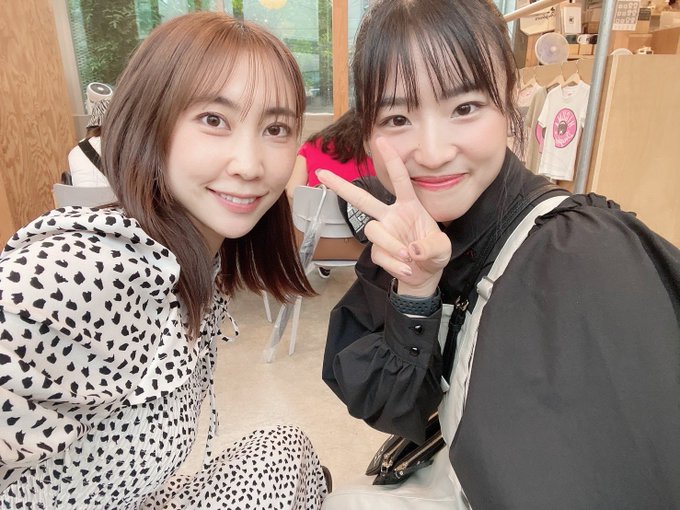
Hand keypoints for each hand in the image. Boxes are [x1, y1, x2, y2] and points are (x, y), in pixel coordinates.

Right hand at [316, 138, 450, 296]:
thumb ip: (431, 248)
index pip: (399, 179)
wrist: (425, 276)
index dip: (391, 159)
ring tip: (408, 258)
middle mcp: (391, 215)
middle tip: (322, 173)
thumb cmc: (434, 254)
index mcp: (409, 206)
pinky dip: (394, 264)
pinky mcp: (377, 251)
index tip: (381, 140)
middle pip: (362, 199)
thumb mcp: (442, 249)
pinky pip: (379, 255)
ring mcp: (382, 233)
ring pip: (372, 230)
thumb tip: (411, 250)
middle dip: (341, 186)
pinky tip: (407, 269)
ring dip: (391, 245)